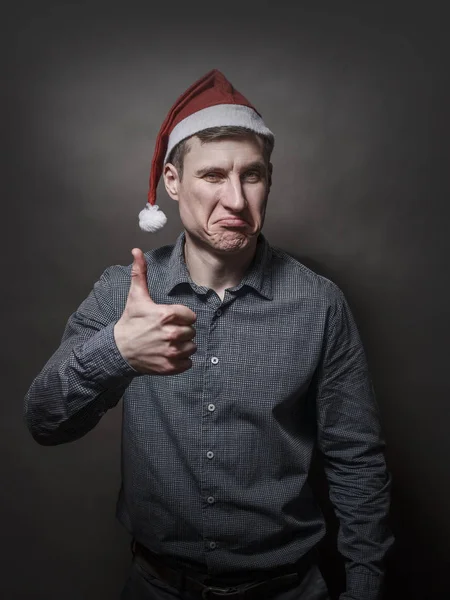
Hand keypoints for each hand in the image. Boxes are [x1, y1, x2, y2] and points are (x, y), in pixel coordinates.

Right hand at [114, 248, 196, 374]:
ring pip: (191, 347)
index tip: (168, 319)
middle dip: (181, 331)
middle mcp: (171, 334)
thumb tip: (136, 251)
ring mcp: (171, 352)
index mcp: (167, 315)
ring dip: (182, 346)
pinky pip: (188, 363)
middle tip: (165, 332)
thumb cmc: (130, 322)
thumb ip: (140, 273)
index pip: (190, 316)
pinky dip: (181, 361)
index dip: (181, 317)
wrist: (118, 350)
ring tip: (166, 343)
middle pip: (191, 331)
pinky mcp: (170, 367)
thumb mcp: (136, 297)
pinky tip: (167, 355)